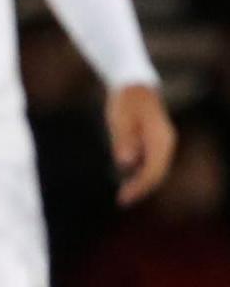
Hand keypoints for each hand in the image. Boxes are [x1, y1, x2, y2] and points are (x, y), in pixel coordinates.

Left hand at [106, 82, 175, 205]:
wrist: (134, 85)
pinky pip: (151, 163)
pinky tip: (128, 181)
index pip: (153, 170)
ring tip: (124, 195)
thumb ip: (123, 141)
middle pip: (158, 174)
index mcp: (160, 139)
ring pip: (156, 170)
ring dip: (142, 183)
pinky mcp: (155, 143)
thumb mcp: (120, 120)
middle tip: (122, 201)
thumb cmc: (125, 101)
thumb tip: (125, 163)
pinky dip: (141, 174)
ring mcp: (162, 143)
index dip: (139, 187)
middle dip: (141, 189)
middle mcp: (165, 143)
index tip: (124, 197)